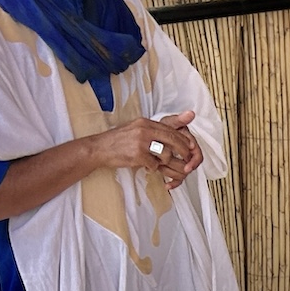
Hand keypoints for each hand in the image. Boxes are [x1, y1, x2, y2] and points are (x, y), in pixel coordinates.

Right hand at [83, 117, 198, 187]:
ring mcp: (141, 142)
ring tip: (157, 162)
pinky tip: (145, 166)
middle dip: (183, 151)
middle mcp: (144, 130)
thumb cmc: (118, 140)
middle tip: (187, 158)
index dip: (183, 139)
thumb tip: (173, 130)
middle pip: (173, 139)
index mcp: (145, 122)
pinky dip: (152, 168)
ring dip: (165, 162)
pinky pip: (154, 165)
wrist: (100, 148)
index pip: (171, 129)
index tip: (189, 146)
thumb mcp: (136, 129)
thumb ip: (154, 129)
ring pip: (166, 154)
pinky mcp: (137, 155)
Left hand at [155, 110, 204, 187]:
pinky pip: (177, 179)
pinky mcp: (172, 168)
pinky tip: (167, 185)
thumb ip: (178, 120)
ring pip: (183, 173)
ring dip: (174, 174)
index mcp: (187, 142)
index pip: (197, 154)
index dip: (194, 161)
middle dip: (182, 169)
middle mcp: (185, 152)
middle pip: (191, 166)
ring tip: (162, 172)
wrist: (142, 138)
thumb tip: (190, 114)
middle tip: (173, 171)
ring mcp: (179, 161)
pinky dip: (173, 183)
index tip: (187, 166)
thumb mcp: (166, 123)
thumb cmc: (155, 130)